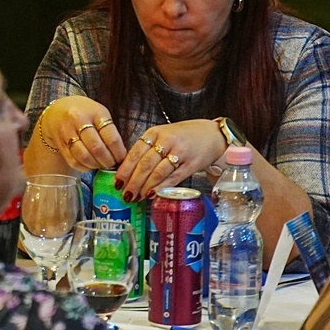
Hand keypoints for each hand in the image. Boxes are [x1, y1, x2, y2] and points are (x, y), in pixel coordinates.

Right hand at [33, 96, 127, 170]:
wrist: (57, 110)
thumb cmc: (85, 112)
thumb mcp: (100, 113)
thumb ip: (109, 130)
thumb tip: (121, 155)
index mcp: (95, 113)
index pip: (111, 137)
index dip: (119, 152)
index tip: (122, 158)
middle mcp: (79, 121)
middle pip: (97, 148)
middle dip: (108, 161)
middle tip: (113, 164)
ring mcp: (67, 133)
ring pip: (84, 156)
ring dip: (96, 165)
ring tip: (101, 164)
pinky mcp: (60, 144)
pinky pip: (74, 161)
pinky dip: (84, 167)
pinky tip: (90, 165)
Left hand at [112, 118, 227, 200]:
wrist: (211, 134)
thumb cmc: (183, 136)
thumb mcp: (162, 135)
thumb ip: (147, 150)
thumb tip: (128, 171)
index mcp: (155, 132)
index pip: (135, 152)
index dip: (125, 169)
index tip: (117, 182)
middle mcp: (167, 141)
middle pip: (145, 164)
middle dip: (133, 182)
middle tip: (126, 194)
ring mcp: (180, 152)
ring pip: (158, 172)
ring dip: (145, 187)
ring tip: (136, 197)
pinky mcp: (191, 164)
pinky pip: (173, 178)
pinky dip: (161, 187)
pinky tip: (152, 194)